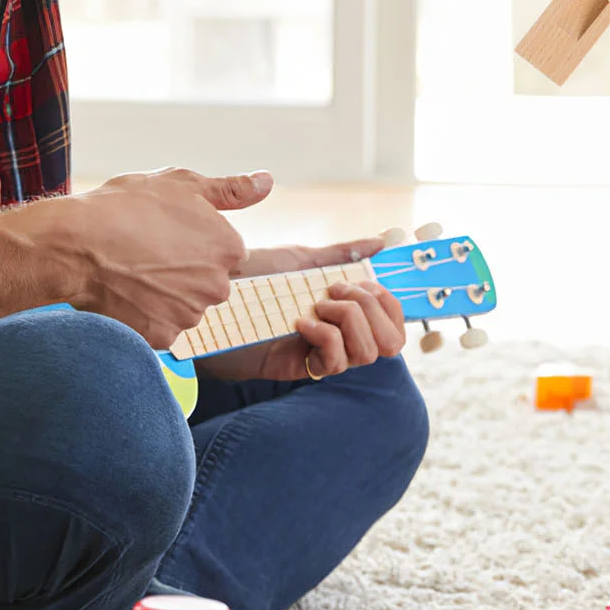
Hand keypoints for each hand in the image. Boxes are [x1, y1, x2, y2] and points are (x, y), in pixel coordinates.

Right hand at [38, 167, 271, 348]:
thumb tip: (267, 181)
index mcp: (230, 248)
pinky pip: (160, 328)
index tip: (165, 234)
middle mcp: (218, 286)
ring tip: (132, 272)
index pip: (225, 252)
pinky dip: (145, 317)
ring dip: (165, 296)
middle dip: (184, 272)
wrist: (72, 245)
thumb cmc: (125, 207)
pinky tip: (125, 295)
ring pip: (184, 307)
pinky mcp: (162, 338)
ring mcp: (190, 315)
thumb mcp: (181, 184)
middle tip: (146, 253)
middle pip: (207, 282)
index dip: (194, 242)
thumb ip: (231, 189)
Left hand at [195, 237, 406, 383]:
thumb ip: (343, 254)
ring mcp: (321, 354)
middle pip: (392, 342)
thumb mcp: (303, 259)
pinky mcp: (299, 368)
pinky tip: (299, 322)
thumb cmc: (254, 279)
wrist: (213, 297)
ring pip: (367, 353)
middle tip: (336, 292)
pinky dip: (324, 336)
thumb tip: (382, 241)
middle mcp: (340, 337)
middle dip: (372, 310)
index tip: (363, 281)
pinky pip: (334, 362)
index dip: (391, 303)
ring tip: (315, 306)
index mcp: (347, 314)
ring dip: (348, 321)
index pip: (396, 324)